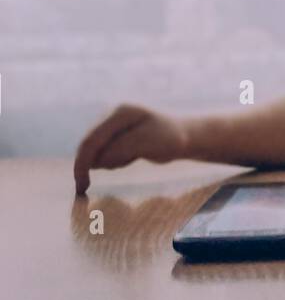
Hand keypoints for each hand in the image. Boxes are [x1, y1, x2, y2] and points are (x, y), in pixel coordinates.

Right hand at [74, 104, 188, 194]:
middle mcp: (112, 114)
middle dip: (104, 162)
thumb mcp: (146, 144)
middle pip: (90, 147)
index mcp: (119, 112)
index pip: (91, 140)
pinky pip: (107, 154)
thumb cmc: (170, 138)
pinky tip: (134, 155)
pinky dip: (116, 160)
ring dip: (112, 161)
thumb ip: (119, 150)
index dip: (82, 164)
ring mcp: (113, 124)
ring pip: (98, 153)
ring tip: (135, 155)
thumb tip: (94, 162)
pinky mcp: (116, 134)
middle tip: (129, 161)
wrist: (186, 136)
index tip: (82, 187)